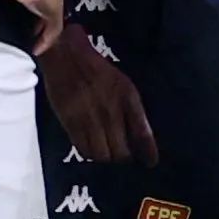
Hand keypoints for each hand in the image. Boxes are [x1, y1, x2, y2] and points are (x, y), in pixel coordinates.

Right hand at [0, 0, 63, 51]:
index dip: (25, 0)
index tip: (19, 6)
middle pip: (40, 7)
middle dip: (36, 18)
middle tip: (26, 32)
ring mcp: (48, 1)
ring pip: (48, 19)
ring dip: (42, 31)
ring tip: (31, 45)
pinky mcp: (53, 10)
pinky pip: (53, 30)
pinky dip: (47, 41)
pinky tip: (37, 51)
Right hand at [37, 26, 157, 163]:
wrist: (67, 56)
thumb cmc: (98, 71)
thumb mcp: (124, 85)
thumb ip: (133, 111)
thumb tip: (141, 137)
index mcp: (128, 99)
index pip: (142, 133)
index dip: (148, 152)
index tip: (150, 162)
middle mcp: (111, 112)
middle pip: (121, 151)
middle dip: (124, 157)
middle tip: (123, 155)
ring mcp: (90, 119)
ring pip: (101, 154)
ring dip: (106, 157)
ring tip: (107, 153)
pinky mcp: (70, 122)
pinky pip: (83, 148)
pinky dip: (89, 152)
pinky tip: (92, 147)